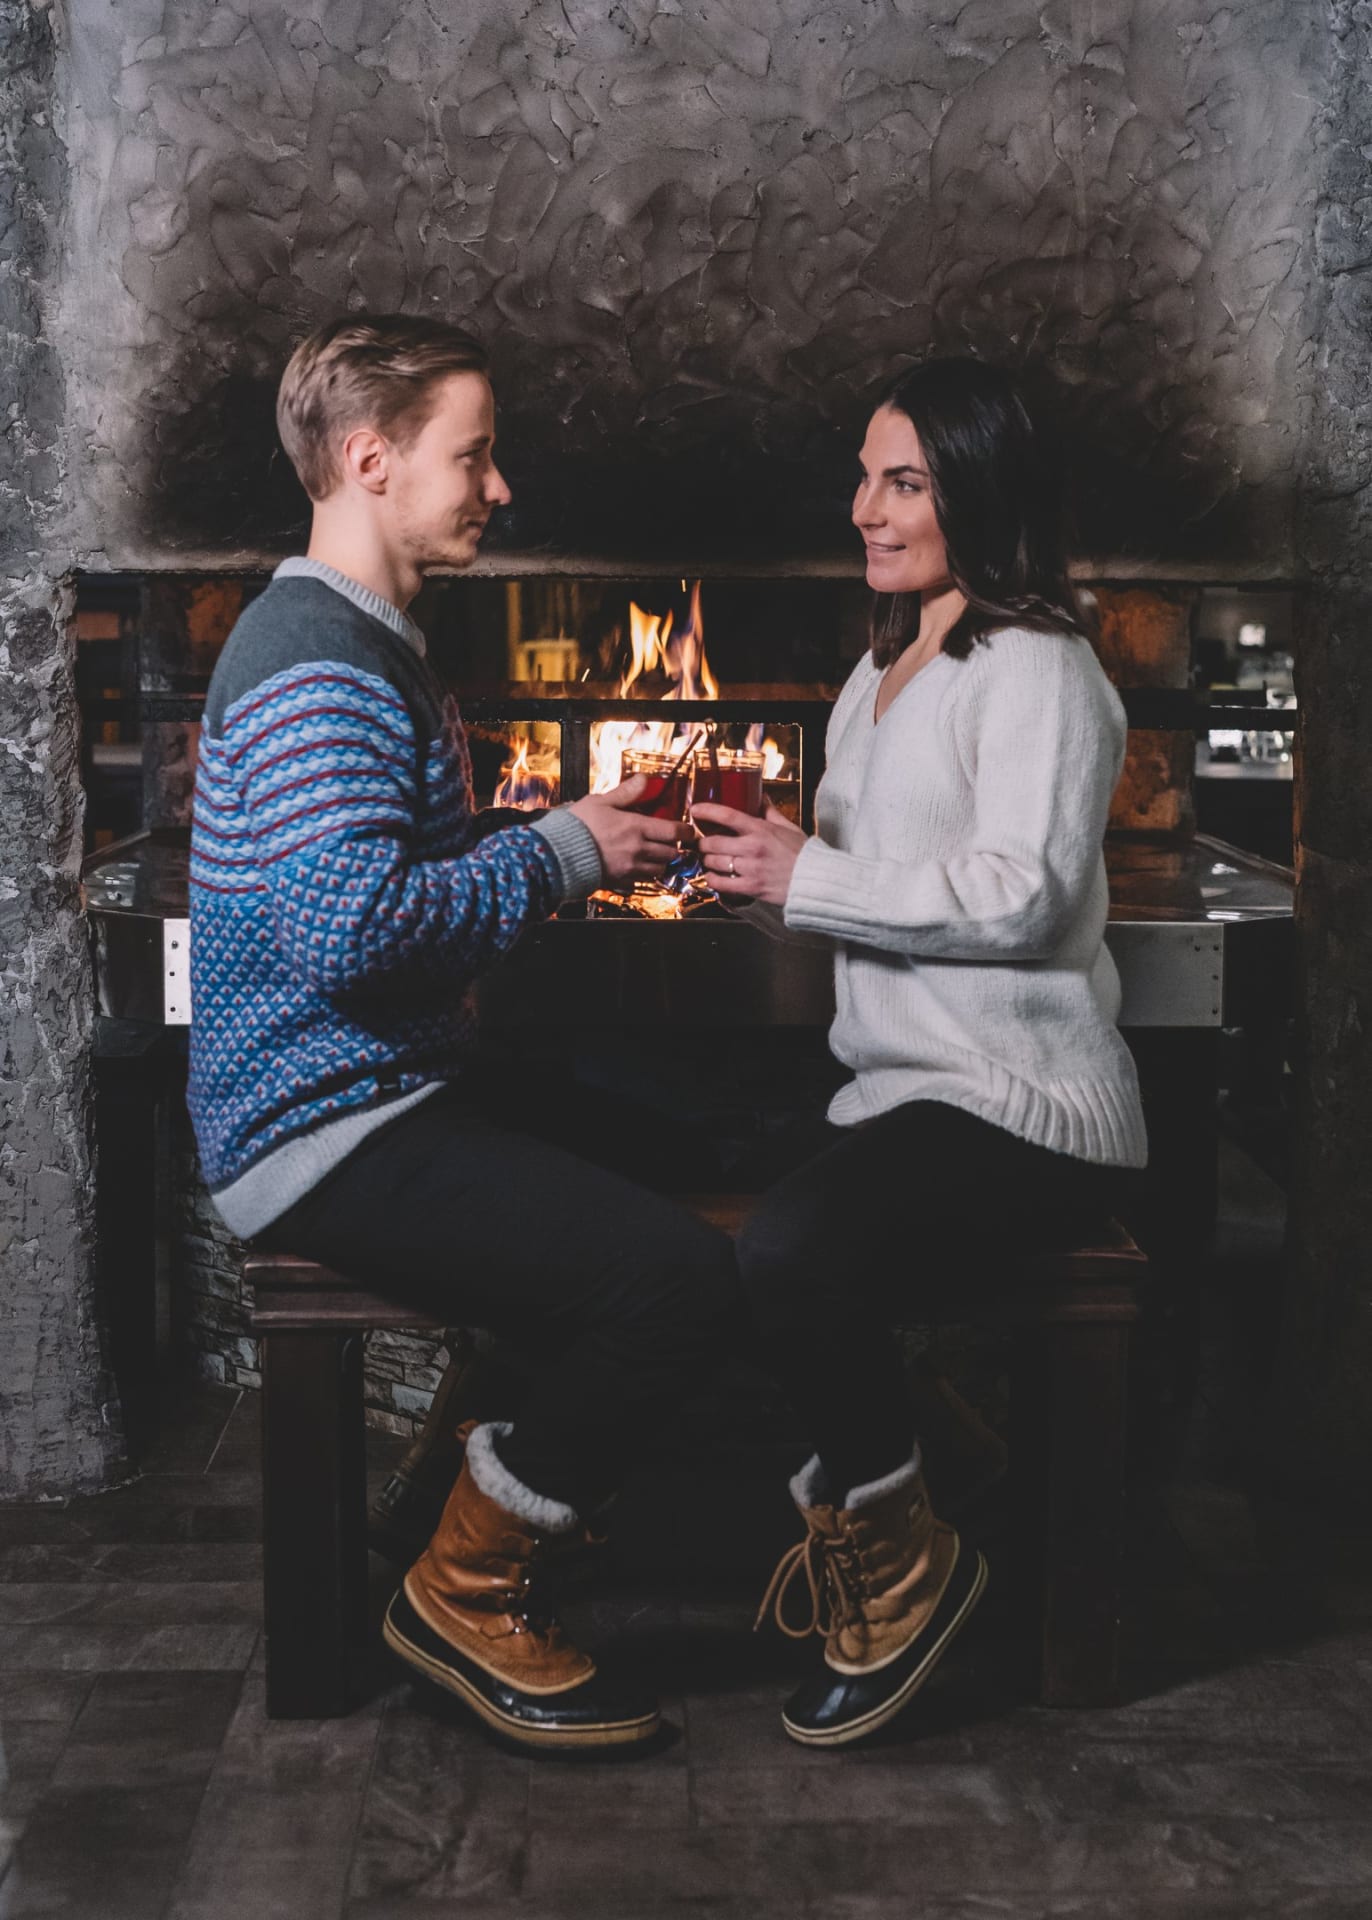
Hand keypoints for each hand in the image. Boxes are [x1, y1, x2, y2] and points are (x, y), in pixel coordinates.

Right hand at [568, 776, 685, 888]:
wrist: (557, 854)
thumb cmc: (578, 826)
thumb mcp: (601, 802)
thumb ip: (626, 793)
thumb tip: (643, 779)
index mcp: (636, 828)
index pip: (673, 831)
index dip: (685, 831)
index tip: (688, 831)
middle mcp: (638, 850)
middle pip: (670, 853)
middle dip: (673, 847)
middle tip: (668, 842)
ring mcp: (630, 868)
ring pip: (659, 869)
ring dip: (660, 862)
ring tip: (654, 855)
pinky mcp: (620, 882)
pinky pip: (642, 882)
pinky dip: (644, 875)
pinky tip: (637, 868)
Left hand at [692, 801, 808, 905]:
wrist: (817, 880)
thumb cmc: (804, 854)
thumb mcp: (789, 827)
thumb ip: (770, 812)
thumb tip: (761, 796)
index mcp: (761, 830)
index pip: (727, 815)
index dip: (707, 810)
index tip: (695, 809)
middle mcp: (753, 848)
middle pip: (712, 842)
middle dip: (702, 842)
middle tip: (702, 843)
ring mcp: (751, 868)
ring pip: (713, 862)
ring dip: (707, 861)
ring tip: (708, 860)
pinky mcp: (751, 887)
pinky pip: (721, 883)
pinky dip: (712, 879)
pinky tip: (713, 877)